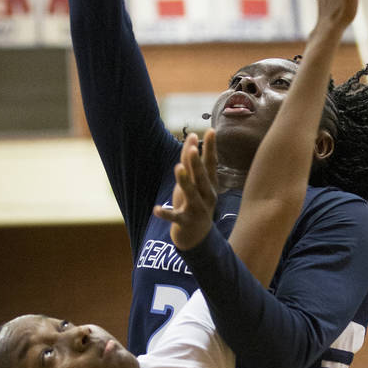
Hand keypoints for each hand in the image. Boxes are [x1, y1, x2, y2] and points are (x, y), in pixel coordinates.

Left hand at [153, 130, 217, 250]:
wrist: (198, 236)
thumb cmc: (196, 201)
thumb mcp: (195, 181)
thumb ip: (192, 160)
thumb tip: (193, 135)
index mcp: (209, 184)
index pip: (211, 163)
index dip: (211, 147)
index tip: (210, 131)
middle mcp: (207, 195)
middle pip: (201, 177)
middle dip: (197, 163)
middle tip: (192, 149)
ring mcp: (197, 209)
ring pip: (191, 194)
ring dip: (184, 181)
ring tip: (178, 168)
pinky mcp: (185, 222)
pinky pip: (175, 217)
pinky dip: (166, 213)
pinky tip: (156, 209)